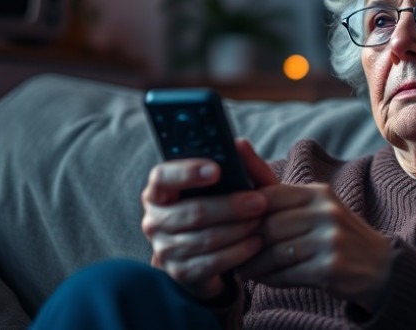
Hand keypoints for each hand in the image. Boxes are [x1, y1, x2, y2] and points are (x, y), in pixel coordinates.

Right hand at [141, 139, 277, 299]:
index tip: (216, 169)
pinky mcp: (179, 273)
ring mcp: (164, 248)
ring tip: (261, 222)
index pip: (162, 177)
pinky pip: (211, 263)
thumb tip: (240, 144)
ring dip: (238, 230)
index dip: (188, 172)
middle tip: (259, 202)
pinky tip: (255, 243)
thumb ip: (238, 165)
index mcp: (160, 191)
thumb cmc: (223, 208)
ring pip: (205, 238)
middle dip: (231, 206)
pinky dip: (237, 253)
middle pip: (193, 211)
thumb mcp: (233, 185)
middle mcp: (155, 219)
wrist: (218, 251)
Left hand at [238, 183, 392, 311]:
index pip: (268, 195)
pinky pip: (287, 274)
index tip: (232, 225)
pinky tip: (265, 279)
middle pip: (268, 226)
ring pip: (274, 252)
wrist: (380, 267)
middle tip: (234, 252)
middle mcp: (326, 211)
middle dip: (246, 242)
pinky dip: (270, 279)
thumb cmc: (335, 234)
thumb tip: (238, 145)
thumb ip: (275, 188)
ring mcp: (330, 240)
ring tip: (246, 269)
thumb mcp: (312, 206)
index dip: (244, 212)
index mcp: (318, 193)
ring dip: (254, 265)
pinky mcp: (330, 267)